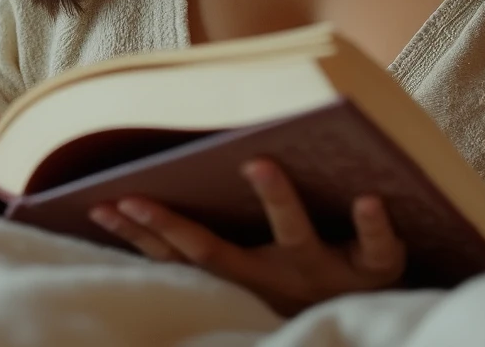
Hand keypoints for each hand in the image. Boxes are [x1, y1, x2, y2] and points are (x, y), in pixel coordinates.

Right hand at [87, 157, 405, 314]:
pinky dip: (373, 225)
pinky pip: (376, 248)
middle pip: (216, 253)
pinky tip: (369, 198)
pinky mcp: (376, 269)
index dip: (140, 234)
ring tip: (259, 164)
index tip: (102, 206)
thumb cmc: (315, 278)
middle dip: (172, 227)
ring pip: (296, 238)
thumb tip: (163, 183)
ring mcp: (323, 273)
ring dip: (277, 201)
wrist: (382, 320)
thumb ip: (224, 238)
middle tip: (137, 196)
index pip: (181, 253)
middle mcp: (275, 276)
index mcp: (247, 273)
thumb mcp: (267, 270)